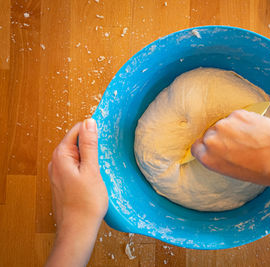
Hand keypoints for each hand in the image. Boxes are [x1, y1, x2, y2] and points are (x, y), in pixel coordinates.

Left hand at [46, 119, 107, 266]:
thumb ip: (89, 145)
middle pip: (76, 142)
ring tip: (101, 168)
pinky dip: (86, 167)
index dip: (91, 131)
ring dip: (90, 157)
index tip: (105, 137)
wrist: (78, 229)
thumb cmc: (86, 202)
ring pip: (77, 155)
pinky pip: (76, 166)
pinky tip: (95, 177)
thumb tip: (89, 122)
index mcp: (61, 156)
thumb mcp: (91, 169)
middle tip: (105, 155)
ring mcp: (58, 173)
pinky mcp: (63, 182)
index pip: (76, 130)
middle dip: (91, 145)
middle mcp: (56, 162)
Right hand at [191, 110, 269, 185]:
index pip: (197, 147)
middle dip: (222, 136)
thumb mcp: (233, 171)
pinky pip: (237, 116)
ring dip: (234, 127)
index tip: (217, 146)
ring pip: (225, 123)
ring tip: (252, 138)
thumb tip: (221, 147)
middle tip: (239, 143)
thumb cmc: (262, 171)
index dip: (208, 146)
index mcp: (208, 158)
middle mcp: (211, 140)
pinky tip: (257, 130)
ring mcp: (223, 124)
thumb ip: (220, 158)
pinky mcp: (237, 113)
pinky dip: (245, 121)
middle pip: (210, 133)